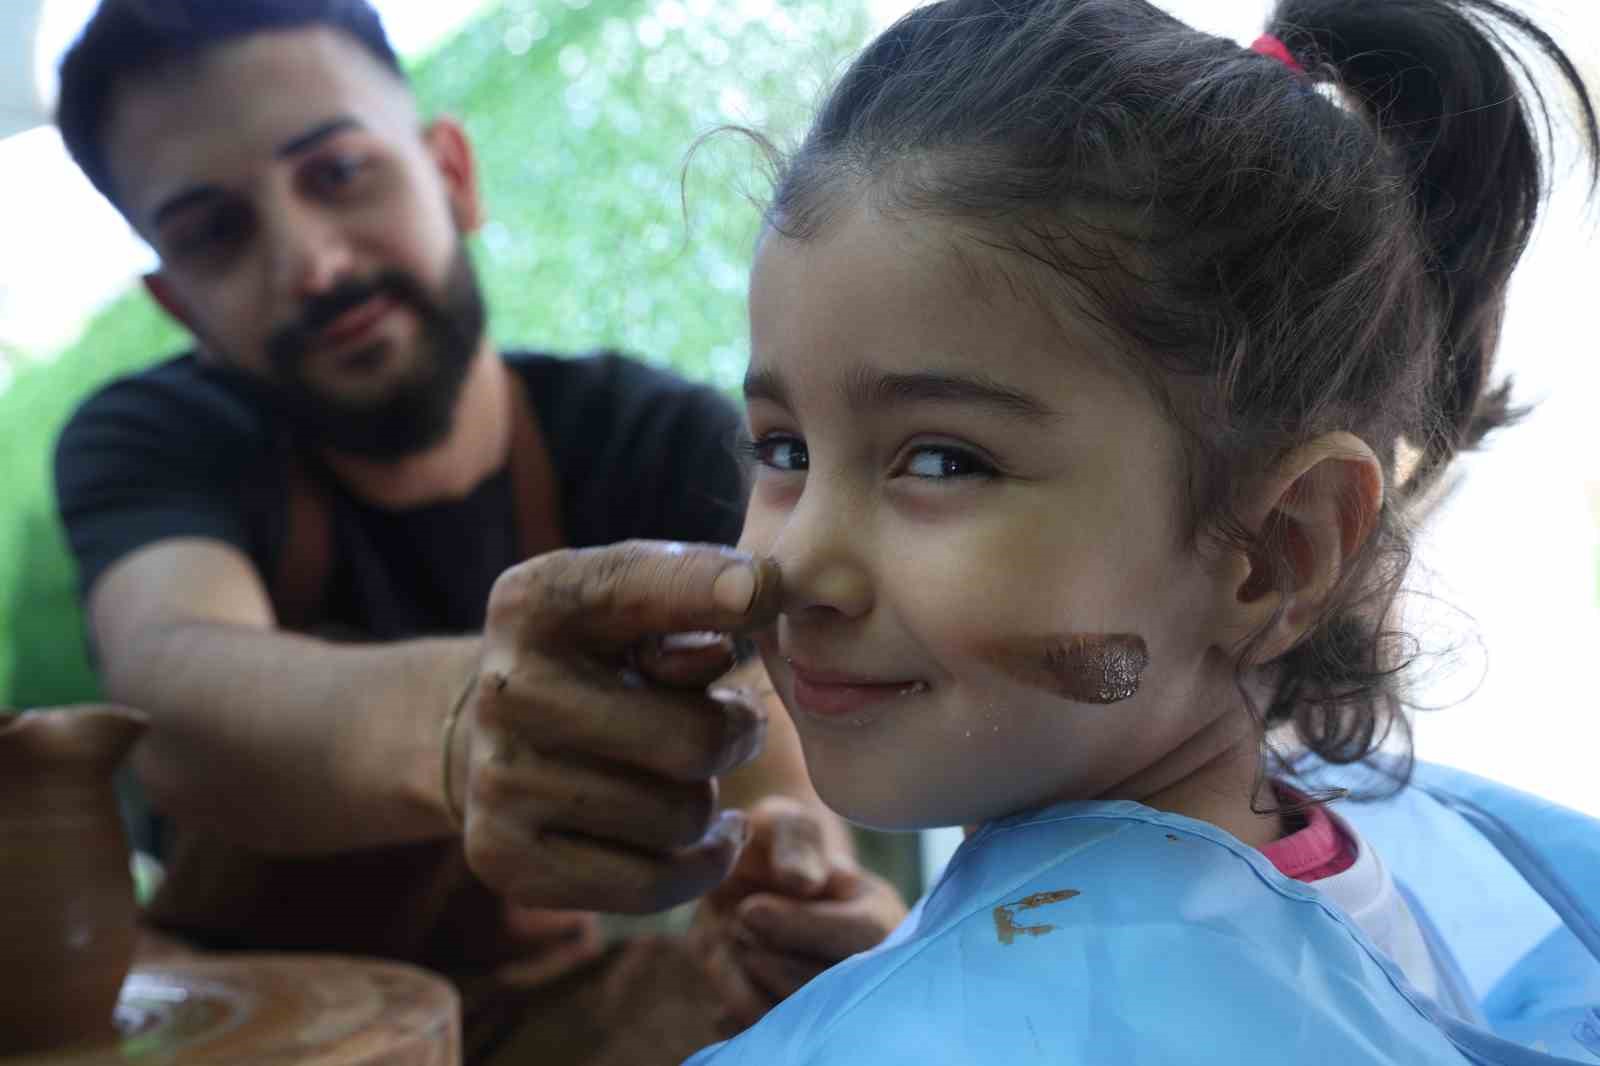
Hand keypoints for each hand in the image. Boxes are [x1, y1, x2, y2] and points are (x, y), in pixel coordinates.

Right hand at [456, 541, 781, 913]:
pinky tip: (708, 839)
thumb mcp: (636, 608)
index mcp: (537, 601)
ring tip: (689, 775)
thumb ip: (692, 596)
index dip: (706, 588)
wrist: (497, 735)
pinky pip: (650, 885)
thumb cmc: (602, 660)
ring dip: (709, 800)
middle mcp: (507, 686)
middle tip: (737, 727)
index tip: (760, 591)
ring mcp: (498, 778)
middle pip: (692, 741)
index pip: (634, 585)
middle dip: (739, 736)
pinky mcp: (503, 859)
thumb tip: (751, 602)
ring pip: (680, 818)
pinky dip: (698, 867)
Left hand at [691, 796, 907, 1033]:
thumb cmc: (776, 850)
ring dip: (745, 983)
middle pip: (826, 985)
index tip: (747, 910)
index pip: (860, 934)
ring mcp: (835, 1009)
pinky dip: (733, 1004)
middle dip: (768, 956)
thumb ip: (796, 842)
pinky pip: (758, 1035)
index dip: (800, 926)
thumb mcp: (788, 826)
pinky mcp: (794, 1031)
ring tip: (734, 944)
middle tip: (735, 925)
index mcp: (880, 919)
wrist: (756, 890)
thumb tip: (799, 881)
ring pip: (792, 1017)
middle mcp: (869, 973)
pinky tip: (728, 970)